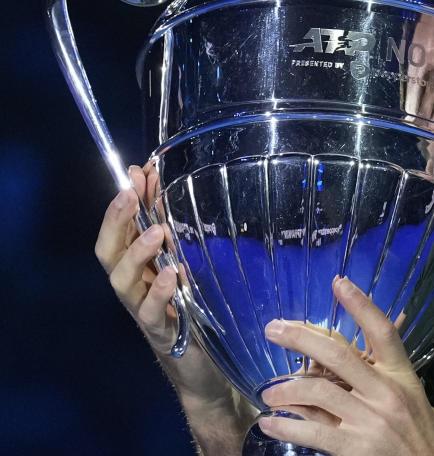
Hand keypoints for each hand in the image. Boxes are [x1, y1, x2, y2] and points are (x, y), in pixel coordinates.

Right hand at [95, 164, 253, 450]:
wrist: (212, 374)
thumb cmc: (204, 315)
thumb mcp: (196, 270)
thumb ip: (186, 237)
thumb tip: (185, 193)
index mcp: (143, 269)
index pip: (121, 230)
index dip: (124, 201)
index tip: (136, 171)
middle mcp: (137, 288)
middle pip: (109, 252)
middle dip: (117, 220)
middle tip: (130, 192)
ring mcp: (146, 313)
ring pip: (122, 281)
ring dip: (137, 252)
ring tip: (157, 230)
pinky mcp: (164, 335)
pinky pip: (153, 313)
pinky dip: (161, 292)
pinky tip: (173, 274)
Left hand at [258, 277, 433, 455]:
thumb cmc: (417, 429)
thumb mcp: (408, 393)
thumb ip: (378, 374)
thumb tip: (337, 357)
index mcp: (400, 374)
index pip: (383, 331)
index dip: (361, 305)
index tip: (338, 283)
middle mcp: (385, 391)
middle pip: (339, 355)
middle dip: (302, 339)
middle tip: (274, 329)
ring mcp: (370, 420)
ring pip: (319, 393)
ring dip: (286, 390)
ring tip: (269, 394)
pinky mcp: (355, 447)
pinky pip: (314, 432)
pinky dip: (287, 427)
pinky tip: (270, 423)